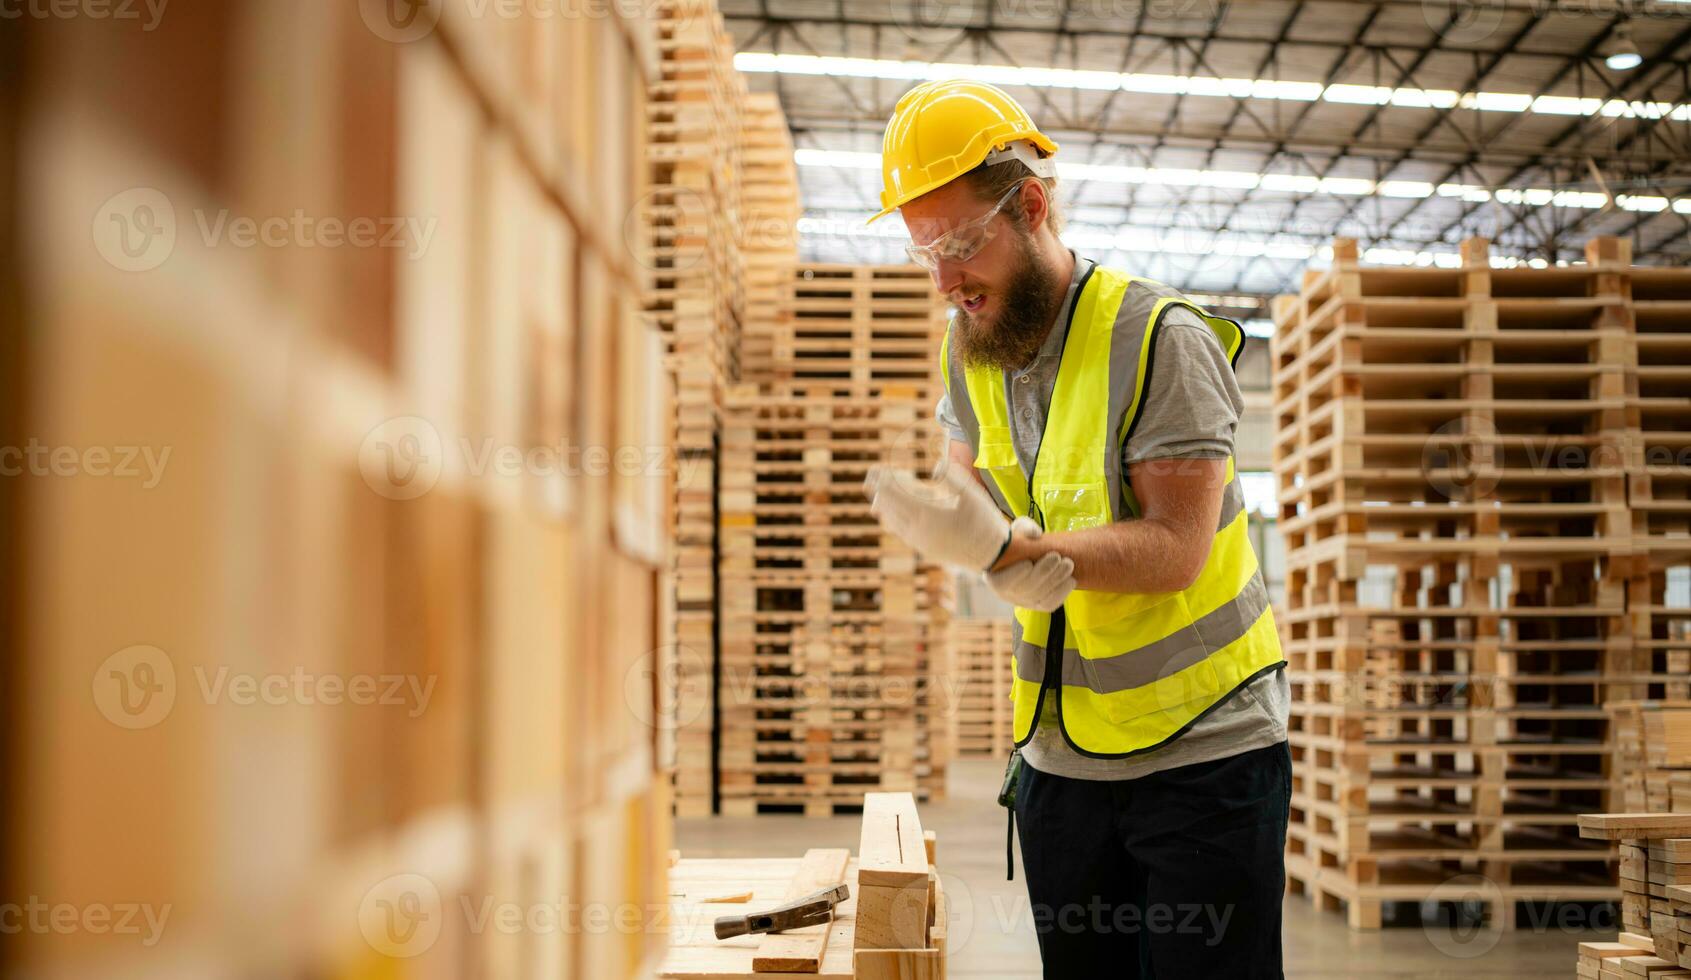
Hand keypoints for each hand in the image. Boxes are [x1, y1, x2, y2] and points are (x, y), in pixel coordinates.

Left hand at [863, 462, 1011, 570]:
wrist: (993, 555)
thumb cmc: (984, 521)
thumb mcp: (972, 494)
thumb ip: (952, 476)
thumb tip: (934, 467)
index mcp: (927, 515)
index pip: (894, 495)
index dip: (883, 480)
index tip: (876, 468)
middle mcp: (918, 531)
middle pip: (888, 507)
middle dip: (879, 490)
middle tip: (874, 475)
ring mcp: (919, 542)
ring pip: (891, 521)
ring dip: (885, 504)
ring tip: (880, 490)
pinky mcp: (924, 550)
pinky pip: (901, 532)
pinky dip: (893, 518)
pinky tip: (893, 511)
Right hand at [983, 518, 1074, 611]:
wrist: (1027, 555)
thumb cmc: (1019, 542)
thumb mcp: (1018, 531)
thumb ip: (1025, 529)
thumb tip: (1036, 534)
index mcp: (995, 577)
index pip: (1002, 583)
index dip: (1015, 575)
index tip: (1027, 563)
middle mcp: (1007, 594)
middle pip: (1026, 589)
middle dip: (1043, 572)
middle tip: (1056, 557)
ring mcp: (1024, 601)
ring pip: (1040, 597)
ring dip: (1056, 580)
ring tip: (1068, 564)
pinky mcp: (1039, 605)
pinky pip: (1050, 604)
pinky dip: (1062, 593)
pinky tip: (1070, 580)